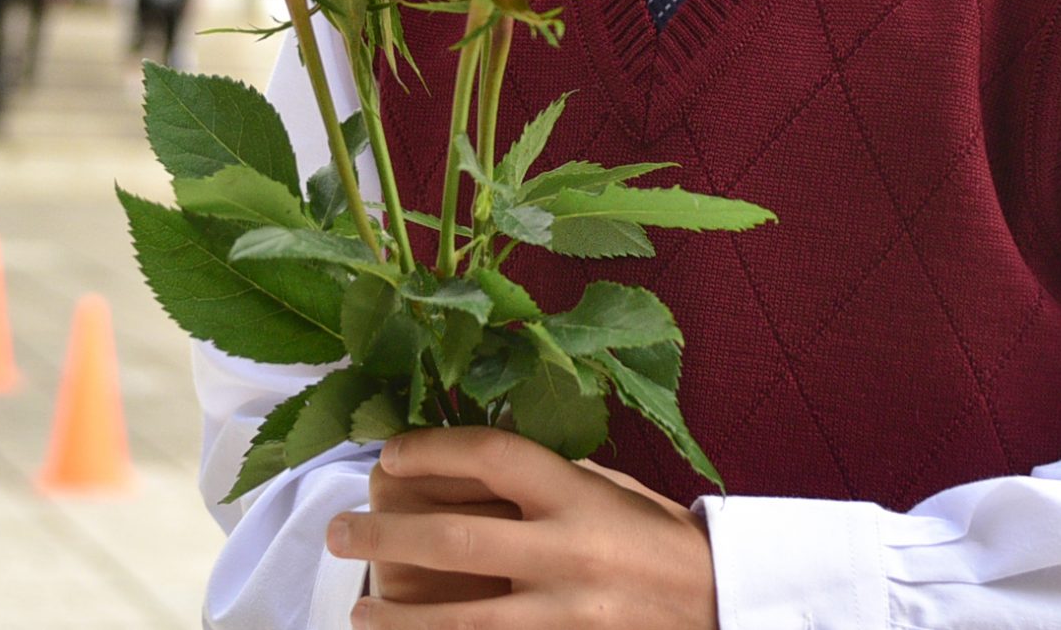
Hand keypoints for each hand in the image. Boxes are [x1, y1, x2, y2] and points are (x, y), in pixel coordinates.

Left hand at [328, 428, 717, 629]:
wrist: (722, 603)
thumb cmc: (656, 536)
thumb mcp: (608, 488)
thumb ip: (545, 479)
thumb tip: (463, 463)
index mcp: (580, 494)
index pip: (491, 455)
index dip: (431, 448)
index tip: (390, 452)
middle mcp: (571, 551)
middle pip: (455, 538)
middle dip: (384, 535)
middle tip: (338, 533)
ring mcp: (569, 613)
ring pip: (461, 620)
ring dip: (399, 617)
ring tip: (358, 611)